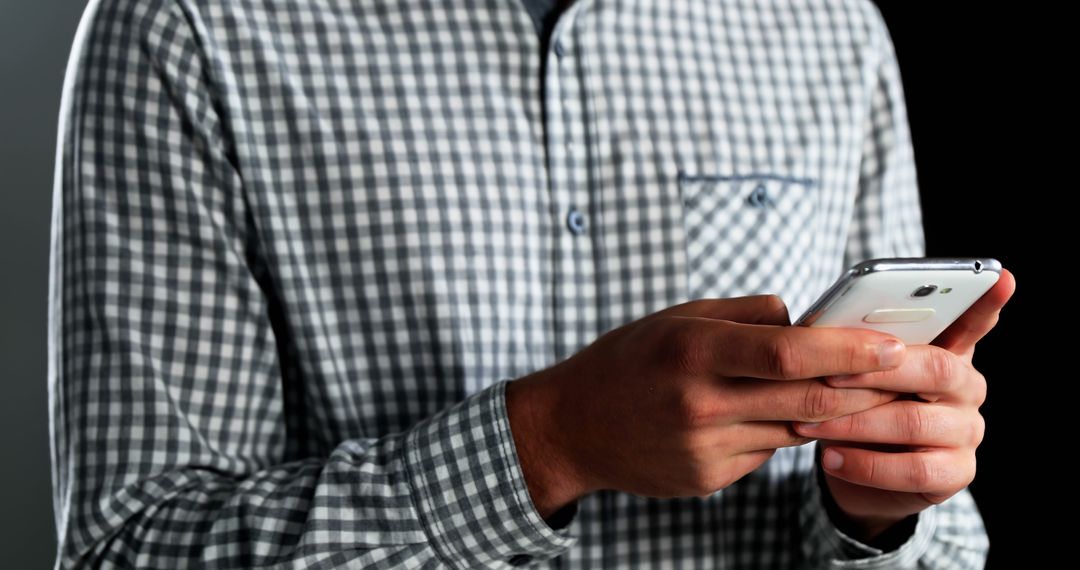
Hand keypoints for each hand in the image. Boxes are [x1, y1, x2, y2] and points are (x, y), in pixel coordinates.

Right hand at [506, 295, 906, 517]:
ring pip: (796, 431)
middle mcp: (700, 403)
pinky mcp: (708, 479)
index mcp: (694, 350)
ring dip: (834, 413)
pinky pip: (767, 453)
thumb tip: (809, 321)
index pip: (789, 353)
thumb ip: (747, 315)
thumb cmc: (629, 361)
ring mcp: (705, 449)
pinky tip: (778, 416)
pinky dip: (784, 432)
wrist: (573, 427)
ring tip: (861, 392)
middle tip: (904, 374)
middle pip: (808, 401)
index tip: (892, 345)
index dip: (848, 350)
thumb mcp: (679, 317)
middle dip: (866, 388)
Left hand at [794, 270, 1015, 539]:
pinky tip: (830, 457)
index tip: (1000, 277)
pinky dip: (865, 464)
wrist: (856, 469)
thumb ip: (853, 346)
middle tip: (828, 375)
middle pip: (935, 368)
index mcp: (945, 350)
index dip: (985, 302)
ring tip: (810, 424)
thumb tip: (818, 328)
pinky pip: (913, 470)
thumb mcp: (851, 371)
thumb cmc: (854, 404)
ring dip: (855, 423)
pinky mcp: (956, 472)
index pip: (971, 319)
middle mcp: (966, 386)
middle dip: (876, 371)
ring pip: (915, 421)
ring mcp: (967, 430)